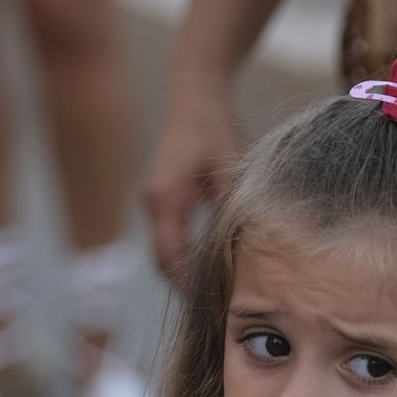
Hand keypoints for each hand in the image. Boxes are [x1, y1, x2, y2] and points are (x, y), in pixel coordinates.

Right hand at [142, 81, 242, 286]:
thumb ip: (232, 208)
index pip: (171, 256)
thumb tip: (243, 247)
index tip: (211, 303)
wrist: (195, 92)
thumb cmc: (215, 126)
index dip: (188, 283)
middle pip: (162, 258)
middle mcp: (152, 202)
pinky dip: (182, 251)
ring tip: (212, 289)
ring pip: (164, 247)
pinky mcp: (160, 194)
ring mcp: (153, 198)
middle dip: (184, 283)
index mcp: (166, 198)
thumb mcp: (231, 168)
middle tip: (214, 304)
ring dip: (183, 268)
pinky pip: (167, 232)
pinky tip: (205, 261)